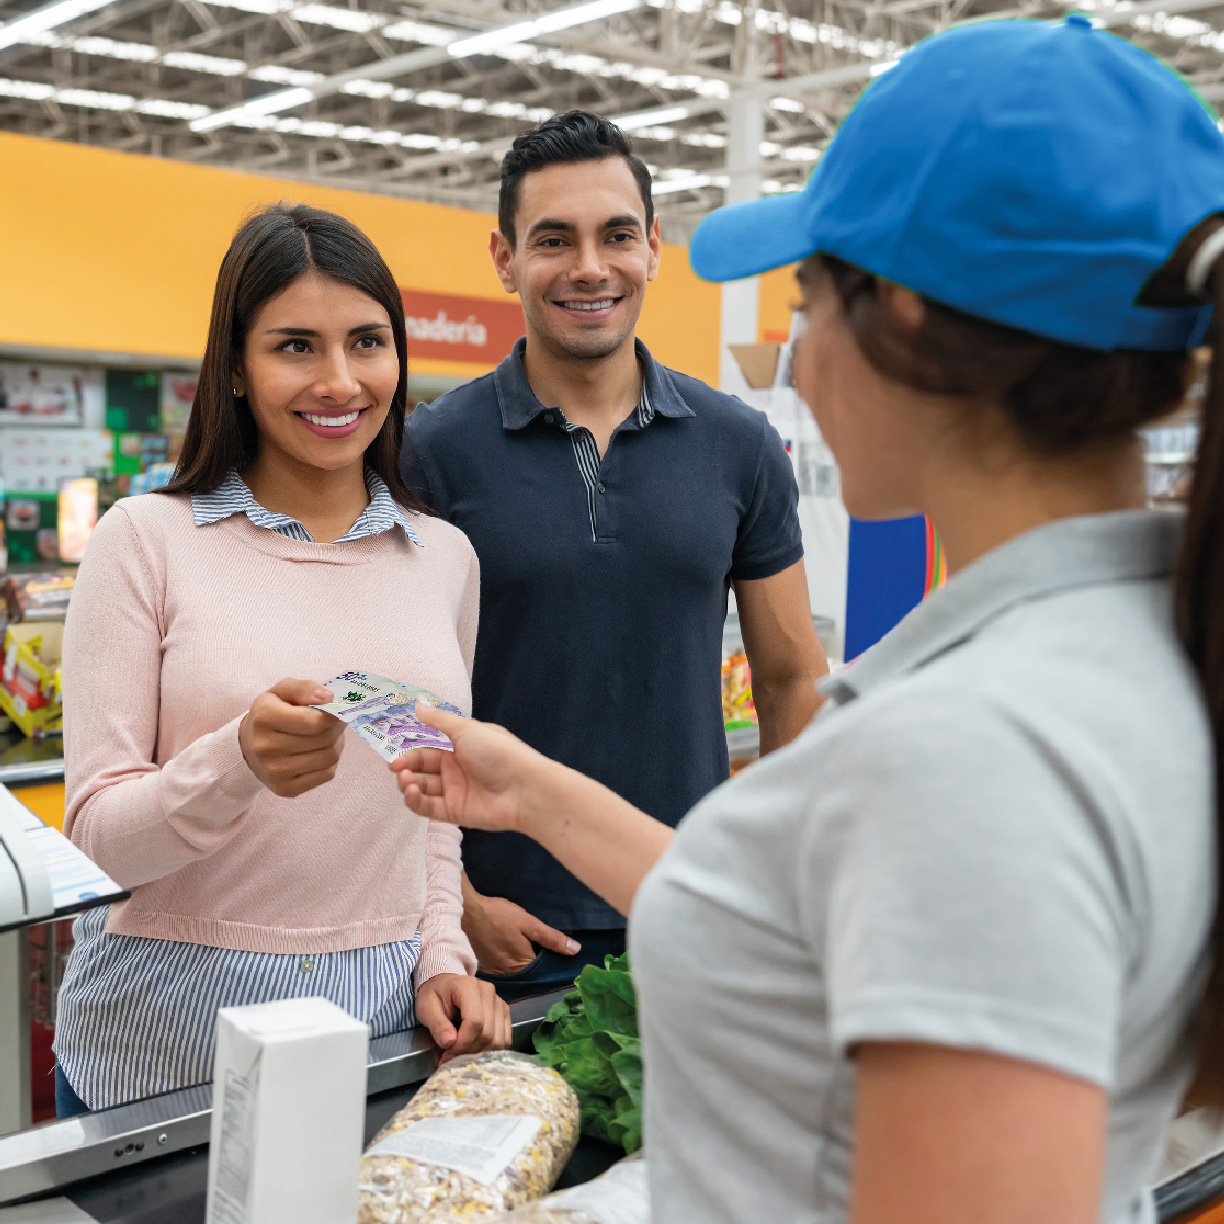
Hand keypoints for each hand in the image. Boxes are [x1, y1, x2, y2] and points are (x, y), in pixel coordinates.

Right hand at [239, 678, 344, 797]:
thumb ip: (305, 688)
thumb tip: (329, 697)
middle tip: (335, 722)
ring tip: (327, 736)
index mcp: (264, 717)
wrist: (248, 746)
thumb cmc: (272, 712)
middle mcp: (265, 747)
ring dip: (336, 744)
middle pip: (325, 739)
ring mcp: (274, 771)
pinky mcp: (285, 789)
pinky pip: (327, 775)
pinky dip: (330, 762)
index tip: (336, 710)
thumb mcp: (283, 690)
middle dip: (336, 728)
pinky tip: (318, 753)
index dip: (333, 715)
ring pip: (329, 757)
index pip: (315, 721)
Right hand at [390, 704, 544, 832]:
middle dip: (405, 766)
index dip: (409, 747)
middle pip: (421, 767)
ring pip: (421, 788)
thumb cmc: (498, 752)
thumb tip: (418, 703)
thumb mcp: (467, 730)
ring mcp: (454, 790)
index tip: (392, 748)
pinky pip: (428, 807)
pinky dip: (415, 801)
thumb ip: (438, 720)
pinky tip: (411, 792)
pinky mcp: (454, 812)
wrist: (523, 789)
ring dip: (408, 783)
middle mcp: (455, 768)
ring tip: (404, 779)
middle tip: (395, 766)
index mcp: (459, 745)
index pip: (427, 745)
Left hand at [415, 973, 511, 1062]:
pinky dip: (490, 1050)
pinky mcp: (503, 1012)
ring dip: (479, 1052)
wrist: (445, 985)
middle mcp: (488, 992)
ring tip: (461, 1052)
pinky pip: (504, 1039)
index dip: (462, 1043)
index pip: (475, 1021)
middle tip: (451, 1056)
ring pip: (497, 1039)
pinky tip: (474, 1049)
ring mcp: (499, 1002)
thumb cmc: (434, 995)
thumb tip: (449, 1042)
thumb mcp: (426, 1008)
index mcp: (468, 987)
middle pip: (487, 1033)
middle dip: (468, 1050)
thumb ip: (437, 1025)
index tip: (447, 1054)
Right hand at [463, 888, 580, 975]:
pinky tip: (508, 948)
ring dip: (522, 961)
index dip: (552, 959)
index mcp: (522, 964)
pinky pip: (503, 968)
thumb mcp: (529, 923)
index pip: (544, 969)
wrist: (466, 911)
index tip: (556, 951)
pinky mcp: (485, 966)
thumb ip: (552, 938)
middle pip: (530, 971)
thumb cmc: (498, 915)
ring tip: (523, 946)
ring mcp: (495, 971)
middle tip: (539, 946)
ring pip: (516, 970)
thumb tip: (575, 950)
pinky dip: (508, 960)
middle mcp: (509, 973)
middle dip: (537, 961)